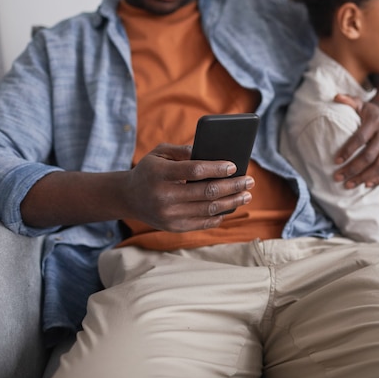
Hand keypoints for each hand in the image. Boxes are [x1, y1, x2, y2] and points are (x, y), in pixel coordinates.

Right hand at [124, 144, 253, 231]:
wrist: (129, 197)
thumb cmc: (150, 170)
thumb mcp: (160, 153)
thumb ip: (183, 150)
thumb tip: (211, 151)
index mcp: (160, 174)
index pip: (195, 171)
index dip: (217, 168)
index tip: (234, 166)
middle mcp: (164, 196)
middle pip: (207, 192)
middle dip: (233, 186)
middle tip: (250, 181)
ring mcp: (169, 215)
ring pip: (209, 209)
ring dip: (232, 202)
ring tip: (246, 195)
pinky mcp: (174, 227)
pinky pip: (203, 223)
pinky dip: (219, 215)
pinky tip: (230, 207)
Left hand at [332, 94, 378, 188]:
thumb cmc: (369, 112)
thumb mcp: (360, 103)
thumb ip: (349, 101)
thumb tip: (335, 97)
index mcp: (375, 122)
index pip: (361, 139)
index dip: (348, 150)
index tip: (336, 161)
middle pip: (369, 156)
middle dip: (353, 168)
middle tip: (337, 177)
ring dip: (363, 177)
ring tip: (348, 185)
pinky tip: (366, 186)